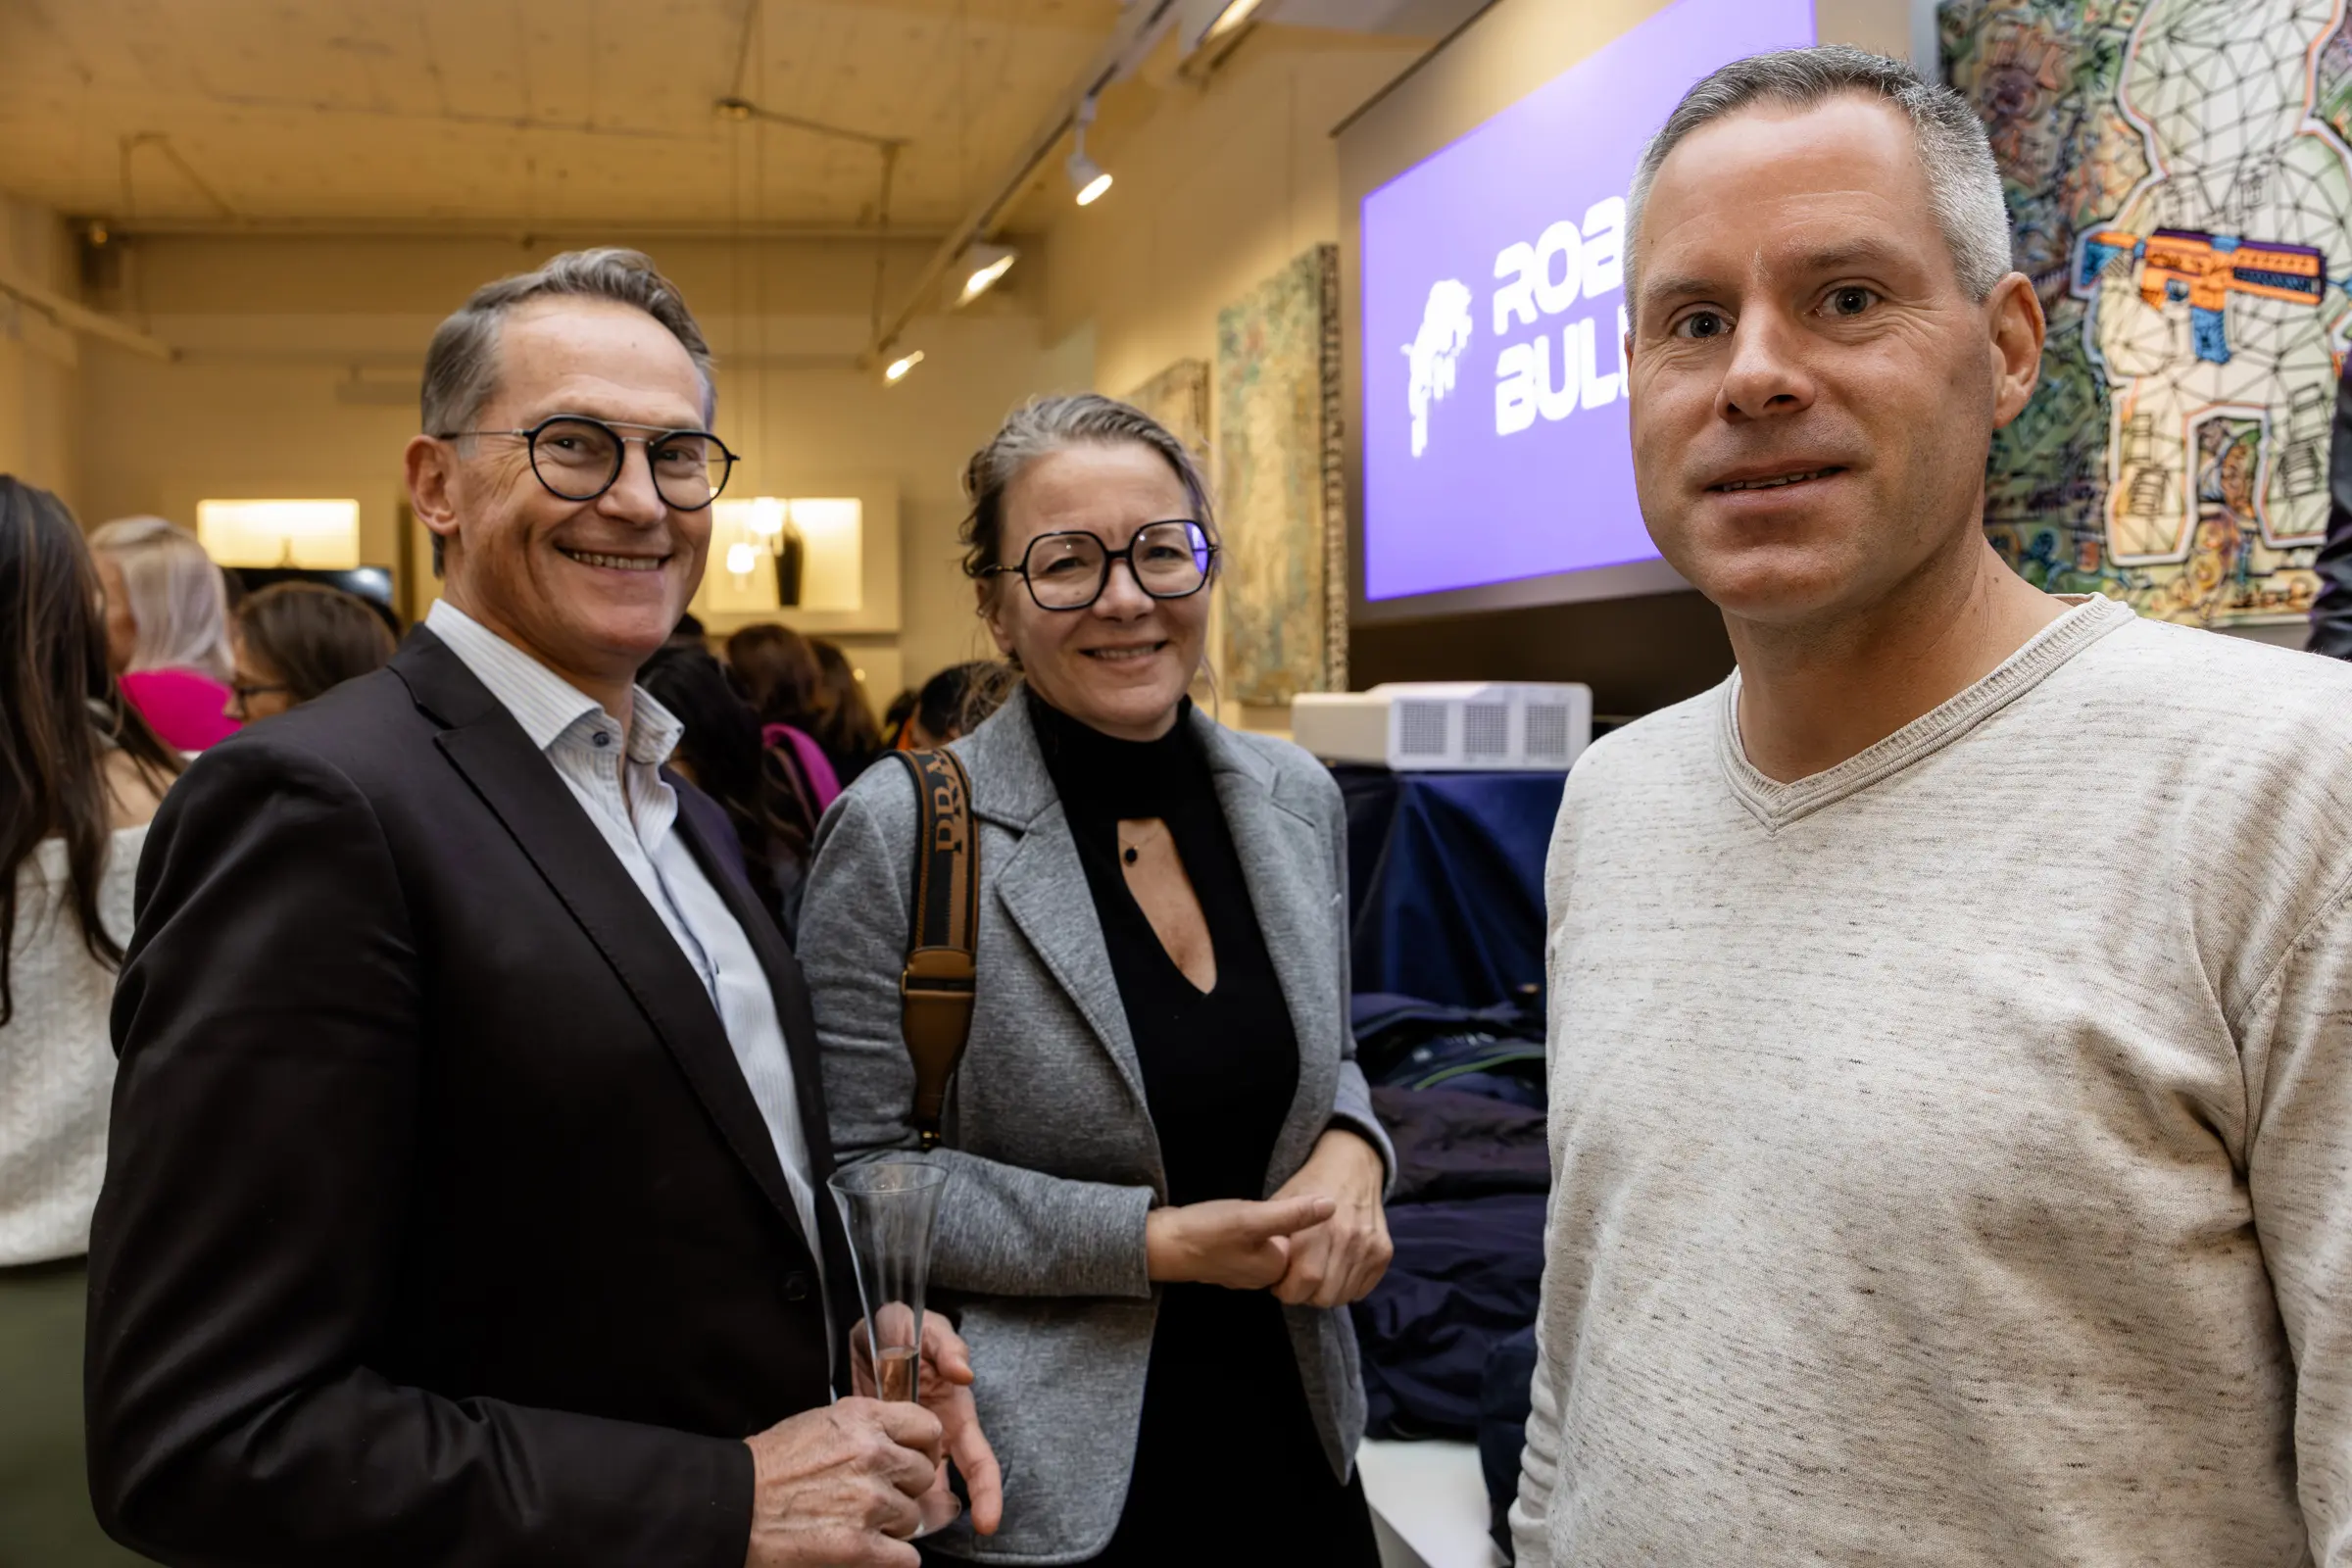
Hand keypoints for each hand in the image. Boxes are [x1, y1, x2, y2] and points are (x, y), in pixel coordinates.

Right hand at [741, 1398, 940, 1567]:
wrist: (732, 1505)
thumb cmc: (772, 1465)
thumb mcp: (823, 1423)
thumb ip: (869, 1429)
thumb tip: (908, 1446)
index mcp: (864, 1420)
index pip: (927, 1428)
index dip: (924, 1448)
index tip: (914, 1459)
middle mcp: (873, 1456)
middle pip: (924, 1476)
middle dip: (904, 1489)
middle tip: (875, 1496)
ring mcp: (869, 1502)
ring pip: (913, 1519)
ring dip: (893, 1525)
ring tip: (857, 1521)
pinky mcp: (860, 1546)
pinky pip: (906, 1558)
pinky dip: (892, 1559)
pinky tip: (868, 1549)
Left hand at [850, 1312, 1003, 1536]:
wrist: (864, 1335)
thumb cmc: (903, 1330)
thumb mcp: (925, 1327)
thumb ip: (945, 1346)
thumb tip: (964, 1373)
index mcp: (956, 1415)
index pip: (980, 1461)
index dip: (987, 1492)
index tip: (987, 1522)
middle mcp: (936, 1438)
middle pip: (949, 1488)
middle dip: (942, 1519)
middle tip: (927, 1537)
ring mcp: (907, 1446)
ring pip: (914, 1491)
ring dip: (909, 1512)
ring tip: (895, 1531)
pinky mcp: (879, 1449)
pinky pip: (884, 1478)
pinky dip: (882, 1493)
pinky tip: (870, 1511)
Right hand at [1144, 1194, 1334, 1288]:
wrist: (1158, 1245)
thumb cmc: (1205, 1232)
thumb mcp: (1252, 1217)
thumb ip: (1293, 1214)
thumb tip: (1333, 1204)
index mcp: (1275, 1268)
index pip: (1306, 1241)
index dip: (1301, 1215)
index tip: (1290, 1198)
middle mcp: (1263, 1276)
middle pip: (1289, 1244)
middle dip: (1286, 1222)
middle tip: (1268, 1201)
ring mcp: (1243, 1271)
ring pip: (1270, 1244)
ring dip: (1267, 1225)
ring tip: (1252, 1207)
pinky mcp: (1227, 1261)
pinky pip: (1252, 1245)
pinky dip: (1251, 1231)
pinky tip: (1238, 1217)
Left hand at [1267, 1128, 1392, 1307]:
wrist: (1351, 1166)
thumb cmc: (1309, 1186)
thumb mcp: (1282, 1201)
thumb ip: (1275, 1235)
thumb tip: (1267, 1268)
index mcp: (1318, 1227)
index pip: (1306, 1279)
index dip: (1288, 1291)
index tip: (1280, 1285)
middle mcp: (1348, 1238)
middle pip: (1325, 1295)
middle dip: (1305, 1296)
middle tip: (1297, 1282)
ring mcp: (1369, 1246)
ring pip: (1343, 1296)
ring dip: (1325, 1294)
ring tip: (1314, 1277)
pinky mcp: (1383, 1252)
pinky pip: (1362, 1290)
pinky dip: (1346, 1289)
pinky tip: (1334, 1273)